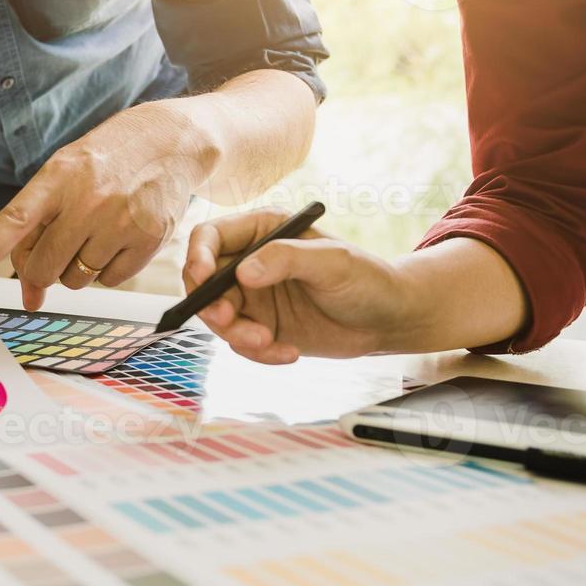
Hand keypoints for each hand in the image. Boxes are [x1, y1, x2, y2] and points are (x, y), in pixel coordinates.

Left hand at [0, 102, 210, 309]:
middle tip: (57, 247)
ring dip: (77, 268)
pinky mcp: (149, 239)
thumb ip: (37, 231)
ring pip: (75, 280)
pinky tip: (118, 238)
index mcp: (58, 177)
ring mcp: (120, 221)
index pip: (16, 218)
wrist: (168, 144)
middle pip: (43, 266)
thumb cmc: (105, 164)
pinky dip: (107, 269)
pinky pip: (109, 281)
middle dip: (41, 268)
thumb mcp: (64, 177)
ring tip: (94, 232)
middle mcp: (88, 200)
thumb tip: (29, 298)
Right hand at [182, 208, 418, 362]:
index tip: (202, 278)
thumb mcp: (332, 262)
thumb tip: (243, 272)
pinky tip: (288, 353)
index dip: (197, 255)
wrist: (387, 320)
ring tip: (268, 342)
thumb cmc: (367, 278)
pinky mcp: (259, 327)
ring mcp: (252, 297)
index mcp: (262, 232)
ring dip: (236, 334)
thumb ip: (287, 259)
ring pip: (217, 317)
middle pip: (203, 281)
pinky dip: (257, 353)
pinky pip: (238, 343)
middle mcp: (249, 262)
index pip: (210, 236)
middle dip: (211, 305)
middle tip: (228, 321)